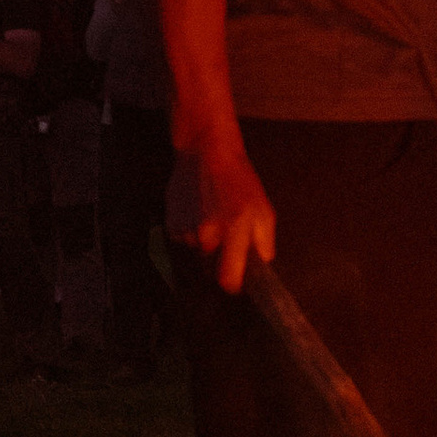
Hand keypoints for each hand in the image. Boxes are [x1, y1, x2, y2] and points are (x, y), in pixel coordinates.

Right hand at [183, 133, 276, 294]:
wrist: (206, 151)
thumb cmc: (239, 180)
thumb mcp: (263, 208)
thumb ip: (265, 242)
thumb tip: (261, 263)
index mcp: (235, 230)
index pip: (228, 279)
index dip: (232, 284)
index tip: (235, 282)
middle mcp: (208, 234)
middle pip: (211, 267)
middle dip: (219, 257)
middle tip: (225, 235)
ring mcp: (187, 230)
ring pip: (196, 253)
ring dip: (204, 244)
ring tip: (211, 217)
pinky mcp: (171, 224)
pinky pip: (182, 241)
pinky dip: (190, 233)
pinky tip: (197, 212)